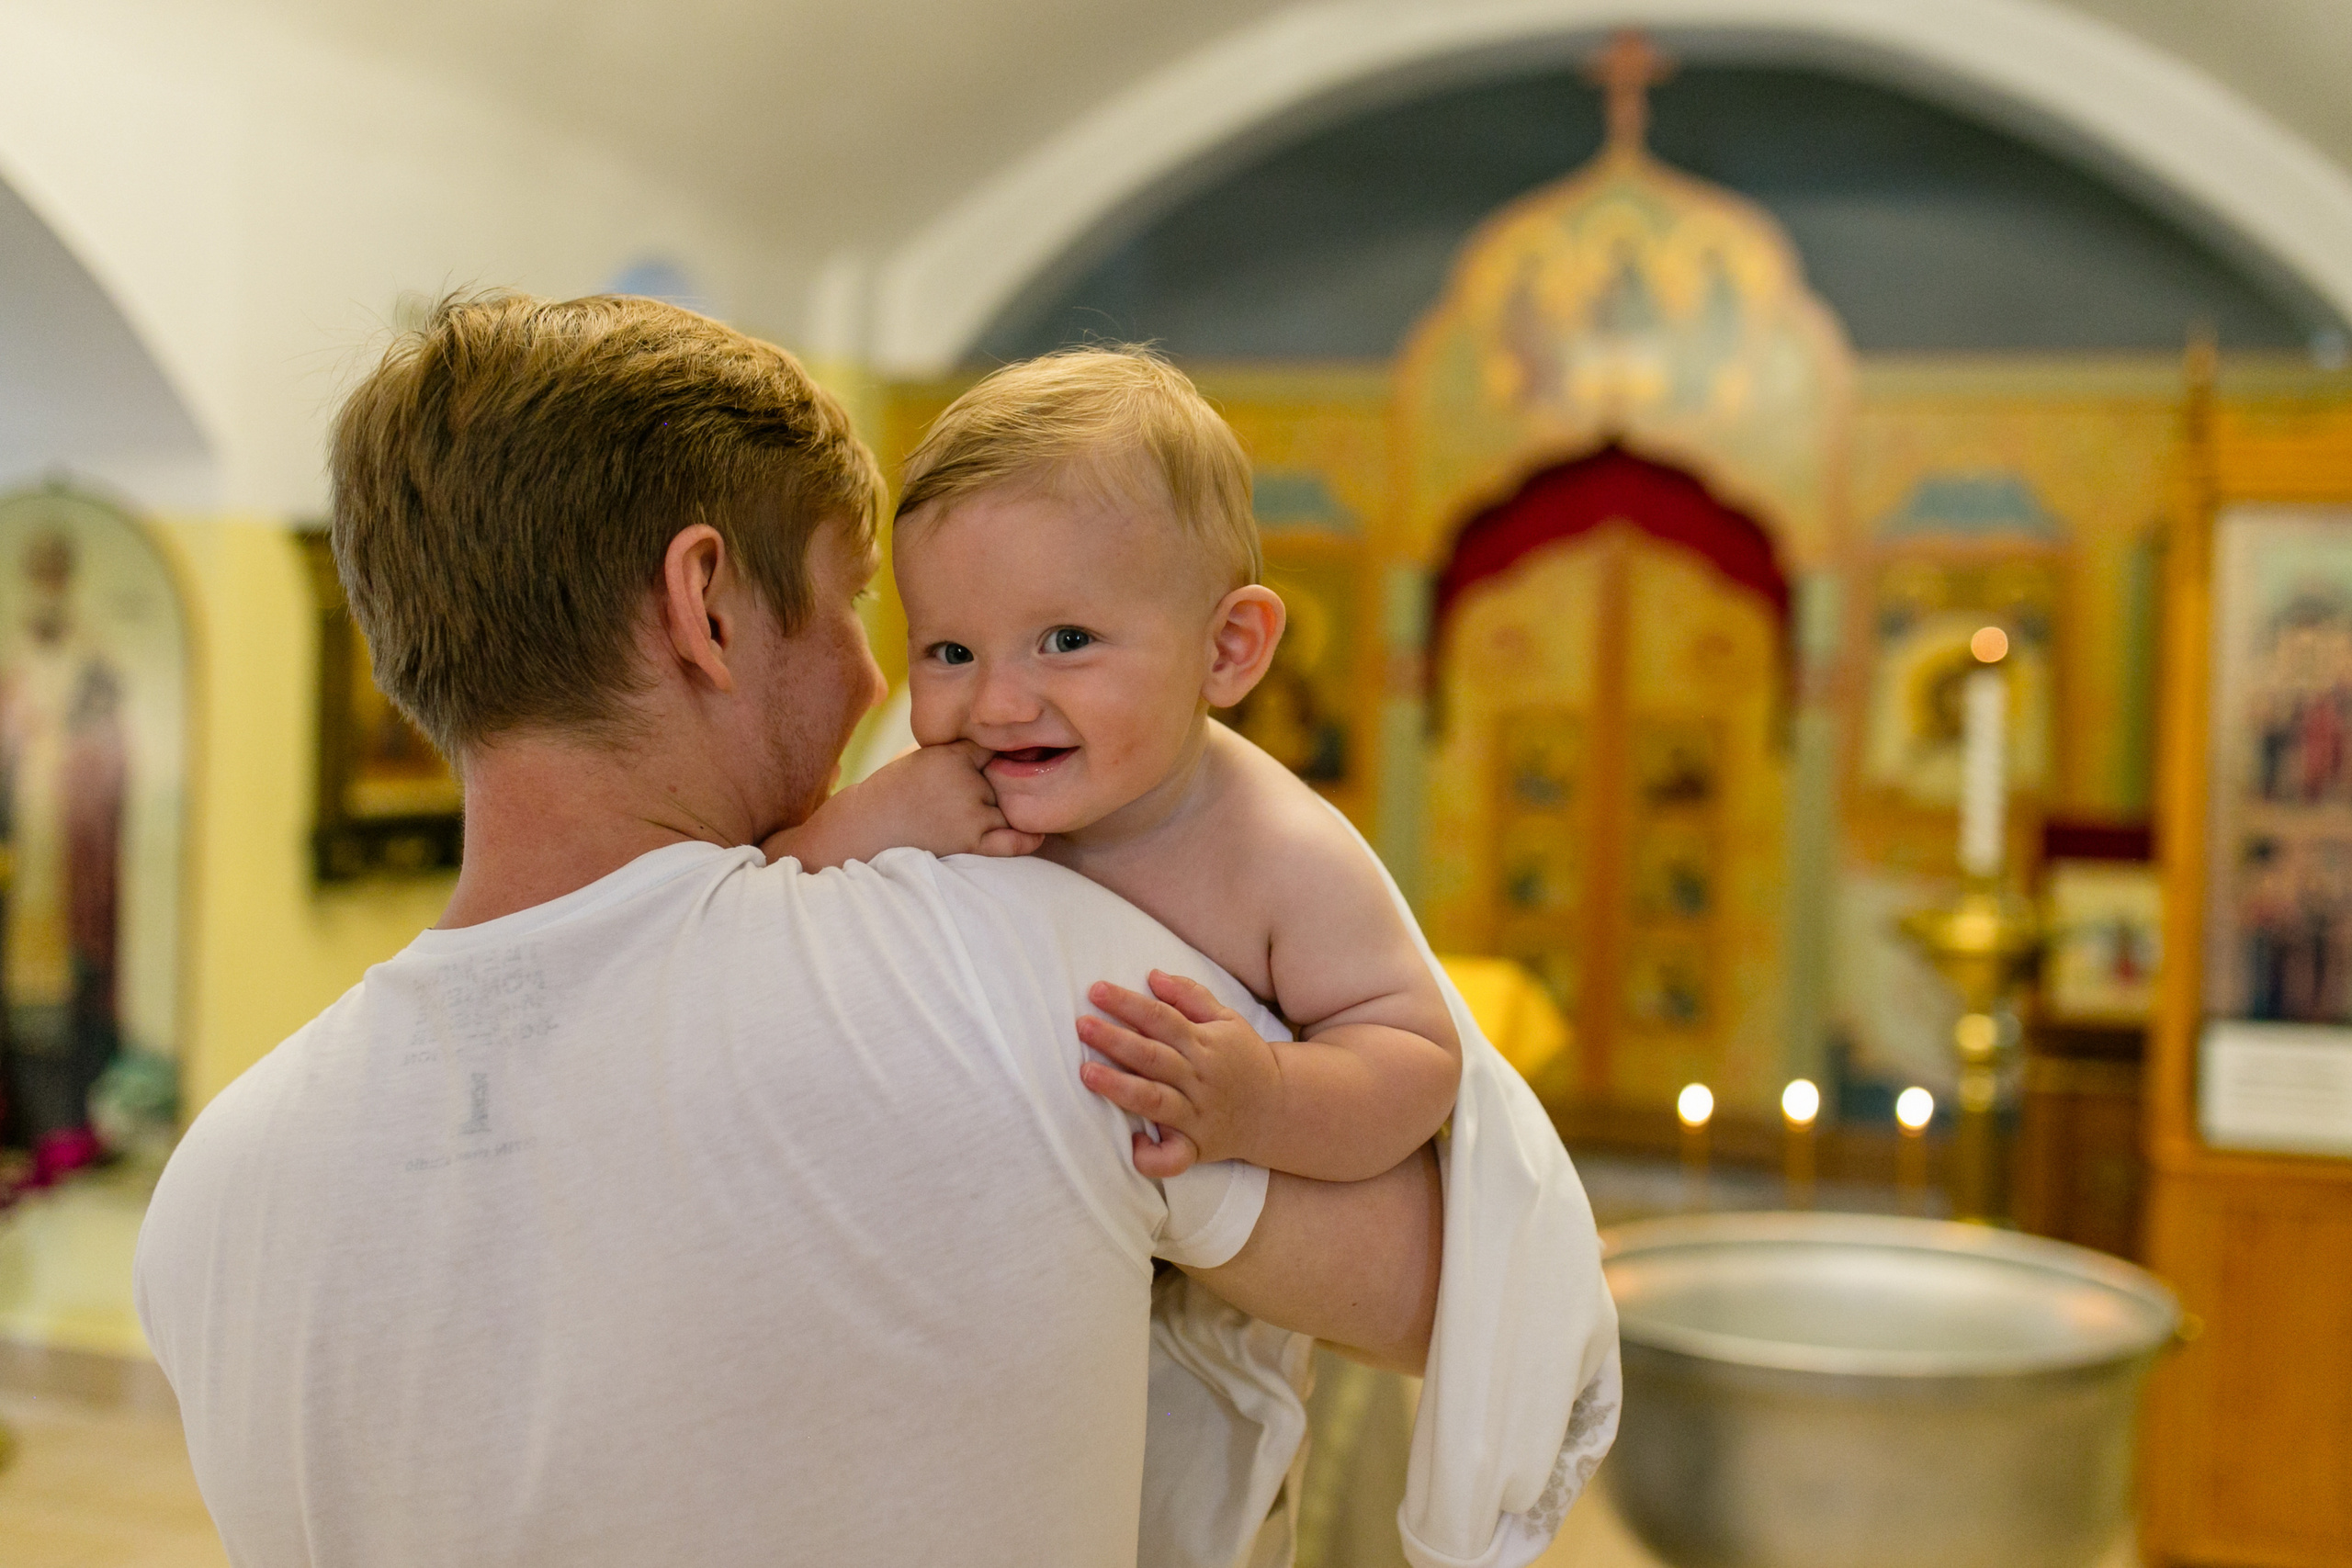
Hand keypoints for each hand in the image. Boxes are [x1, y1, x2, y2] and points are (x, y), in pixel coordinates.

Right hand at [764, 741, 1043, 867]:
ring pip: (1007, 808)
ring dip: (999, 813)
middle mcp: (966, 781)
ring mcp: (971, 811)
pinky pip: (1010, 842)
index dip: (997, 756)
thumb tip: (996, 748)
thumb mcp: (922, 756)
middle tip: (963, 801)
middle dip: (995, 788)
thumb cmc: (894, 790)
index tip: (1003, 757)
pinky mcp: (970, 840)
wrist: (867, 827)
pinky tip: (1038, 835)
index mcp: (953, 755)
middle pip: (1003, 781)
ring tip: (967, 818)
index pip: (992, 748)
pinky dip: (1026, 840)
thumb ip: (956, 752)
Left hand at [1077, 970, 1280, 1177]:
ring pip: (1154, 1100)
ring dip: (1119, 1087)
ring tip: (1086, 1073)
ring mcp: (1197, 1115)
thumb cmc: (1243, 1059)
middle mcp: (1199, 1078)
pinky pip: (1174, 1157)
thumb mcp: (1227, 1020)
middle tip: (1082, 1025)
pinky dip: (1152, 1155)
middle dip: (1115, 1040)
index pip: (1161, 1018)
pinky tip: (1131, 1144)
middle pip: (1152, 1056)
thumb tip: (1154, 976)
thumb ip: (1191, 997)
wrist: (1280, 1108)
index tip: (1095, 991)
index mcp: (1205, 1043)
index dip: (1128, 1003)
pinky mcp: (1197, 1146)